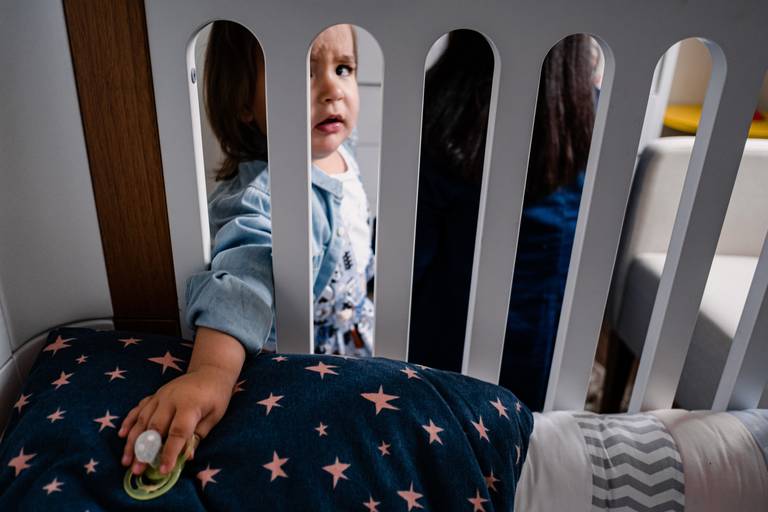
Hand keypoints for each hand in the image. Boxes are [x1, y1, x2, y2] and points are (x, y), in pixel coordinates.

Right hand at [118, 365, 235, 474]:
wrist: (210, 371)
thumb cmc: (215, 397)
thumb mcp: (214, 417)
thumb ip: (198, 436)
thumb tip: (186, 458)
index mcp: (189, 405)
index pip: (178, 432)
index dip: (170, 452)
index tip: (164, 470)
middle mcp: (171, 399)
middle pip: (154, 428)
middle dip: (145, 451)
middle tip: (137, 470)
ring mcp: (160, 395)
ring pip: (142, 420)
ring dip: (132, 442)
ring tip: (126, 461)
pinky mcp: (154, 394)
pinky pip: (138, 408)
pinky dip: (129, 422)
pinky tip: (122, 435)